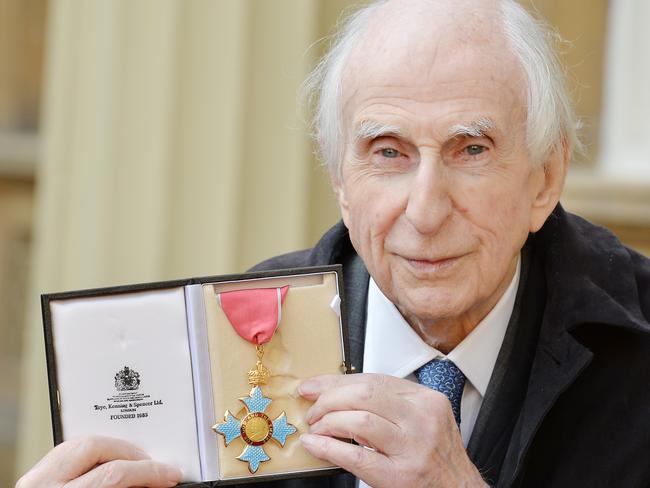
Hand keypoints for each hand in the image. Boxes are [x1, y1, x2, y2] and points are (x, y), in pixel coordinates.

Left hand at [16, 435, 181, 487]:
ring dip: (113, 449)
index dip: (148, 472)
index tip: (168, 475)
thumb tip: (150, 485)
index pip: (114, 475)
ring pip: (80, 444)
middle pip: (96, 448)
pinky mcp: (33, 480)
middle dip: (132, 454)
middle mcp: (43, 487)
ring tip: (132, 463)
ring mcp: (33, 480)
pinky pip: (66, 454)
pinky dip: (92, 455)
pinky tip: (107, 465)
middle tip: (152, 467)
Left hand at [298, 374, 486, 487]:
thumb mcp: (422, 420)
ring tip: (317, 428)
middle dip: (329, 399)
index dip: (337, 381)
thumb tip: (340, 392)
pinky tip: (316, 445)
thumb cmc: (437, 457)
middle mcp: (422, 420)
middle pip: (363, 395)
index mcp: (426, 401)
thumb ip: (389, 404)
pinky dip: (329, 448)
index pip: (374, 380)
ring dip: (328, 422)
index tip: (316, 386)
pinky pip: (356, 457)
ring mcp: (412, 448)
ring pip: (359, 421)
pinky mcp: (400, 476)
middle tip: (314, 409)